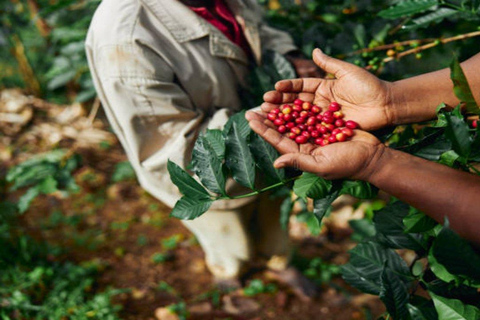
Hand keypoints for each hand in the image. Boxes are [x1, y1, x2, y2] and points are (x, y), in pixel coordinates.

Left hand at [245, 110, 384, 180]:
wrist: (372, 156)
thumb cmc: (348, 164)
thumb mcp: (321, 165)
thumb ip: (299, 161)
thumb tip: (276, 162)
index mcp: (301, 154)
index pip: (277, 140)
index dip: (263, 129)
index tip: (250, 118)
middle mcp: (305, 144)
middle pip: (282, 129)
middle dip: (268, 118)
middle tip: (254, 107)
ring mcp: (315, 134)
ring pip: (294, 120)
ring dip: (281, 110)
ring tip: (268, 99)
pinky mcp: (326, 125)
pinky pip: (309, 113)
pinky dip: (299, 106)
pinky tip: (290, 97)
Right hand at [264, 48, 394, 130]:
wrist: (386, 104)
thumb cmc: (369, 85)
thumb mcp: (348, 71)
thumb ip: (329, 63)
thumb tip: (314, 51)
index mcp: (323, 87)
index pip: (301, 87)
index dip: (287, 88)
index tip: (274, 88)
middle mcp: (321, 102)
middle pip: (296, 103)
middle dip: (279, 103)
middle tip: (264, 104)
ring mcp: (324, 116)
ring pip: (300, 116)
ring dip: (284, 117)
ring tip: (268, 116)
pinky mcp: (329, 128)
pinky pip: (311, 129)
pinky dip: (298, 129)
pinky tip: (284, 130)